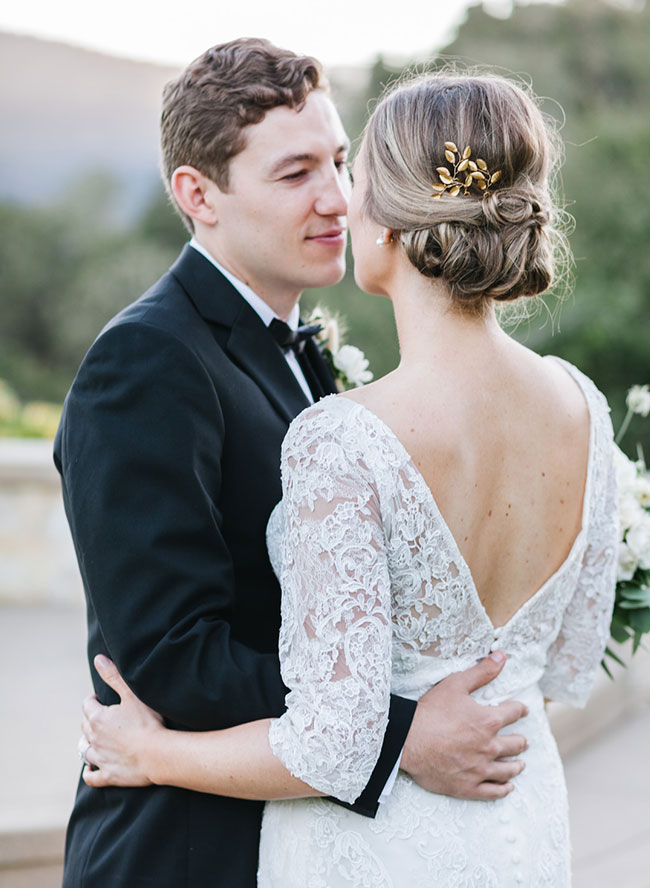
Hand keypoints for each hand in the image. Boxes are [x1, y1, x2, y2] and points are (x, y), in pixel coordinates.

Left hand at [81, 654, 163, 787]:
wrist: (158, 754)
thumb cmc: (148, 722)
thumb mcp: (131, 694)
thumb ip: (113, 676)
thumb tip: (98, 659)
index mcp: (98, 718)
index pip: (87, 705)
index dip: (93, 700)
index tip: (100, 698)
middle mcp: (94, 739)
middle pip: (84, 726)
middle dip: (90, 719)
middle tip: (102, 716)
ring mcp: (100, 759)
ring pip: (85, 751)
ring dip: (88, 744)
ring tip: (95, 740)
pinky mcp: (108, 775)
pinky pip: (91, 776)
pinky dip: (89, 772)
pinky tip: (91, 769)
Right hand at [400, 651, 528, 800]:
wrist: (408, 740)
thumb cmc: (431, 711)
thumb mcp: (456, 684)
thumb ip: (482, 671)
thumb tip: (502, 656)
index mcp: (489, 721)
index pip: (513, 713)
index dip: (519, 709)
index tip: (522, 709)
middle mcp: (489, 747)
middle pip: (515, 744)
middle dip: (521, 740)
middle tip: (523, 740)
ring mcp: (480, 769)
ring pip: (507, 770)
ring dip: (516, 765)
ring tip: (520, 764)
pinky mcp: (468, 786)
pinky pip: (493, 792)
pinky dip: (503, 789)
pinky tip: (508, 787)